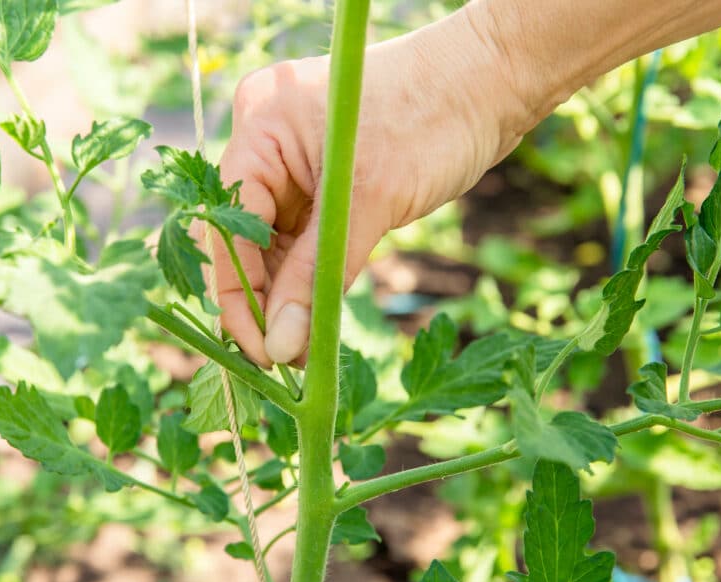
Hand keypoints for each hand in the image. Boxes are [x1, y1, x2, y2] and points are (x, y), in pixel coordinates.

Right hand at [214, 6, 527, 366]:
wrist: (493, 82)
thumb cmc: (433, 120)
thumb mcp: (370, 202)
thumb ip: (319, 276)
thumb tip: (282, 346)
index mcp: (260, 128)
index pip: (227, 226)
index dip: (237, 294)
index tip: (260, 350)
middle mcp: (266, 142)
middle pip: (243, 238)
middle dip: (262, 301)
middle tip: (282, 361)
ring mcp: (294, 162)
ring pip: (274, 244)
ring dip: (287, 297)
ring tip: (301, 351)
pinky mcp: (323, 181)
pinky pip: (303, 238)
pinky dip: (310, 277)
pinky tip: (315, 318)